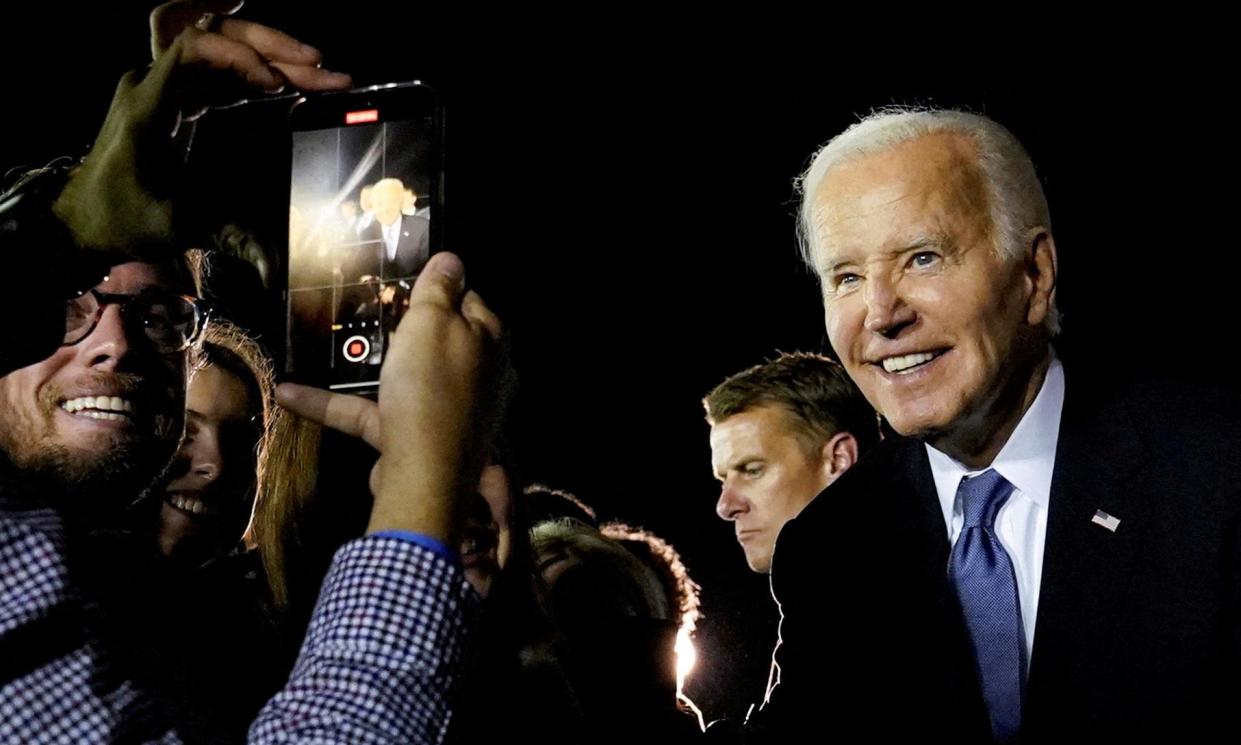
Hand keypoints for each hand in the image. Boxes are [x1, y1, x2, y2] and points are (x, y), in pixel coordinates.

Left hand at [52, 0, 350, 260]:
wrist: (84, 218)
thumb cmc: (124, 219)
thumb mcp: (176, 226)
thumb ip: (228, 237)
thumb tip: (274, 269)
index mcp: (150, 106)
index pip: (190, 48)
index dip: (238, 56)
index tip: (277, 85)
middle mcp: (154, 83)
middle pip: (209, 33)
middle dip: (267, 44)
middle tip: (318, 63)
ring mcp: (163, 84)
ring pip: (215, 41)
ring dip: (265, 48)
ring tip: (316, 65)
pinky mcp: (175, 95)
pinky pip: (214, 63)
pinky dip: (250, 61)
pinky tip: (281, 64)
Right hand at [276, 253, 502, 544]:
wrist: (423, 474)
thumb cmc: (432, 386)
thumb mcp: (432, 322)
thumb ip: (439, 288)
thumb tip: (452, 259)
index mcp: (487, 339)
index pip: (468, 300)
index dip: (437, 287)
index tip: (402, 278)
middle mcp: (474, 374)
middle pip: (436, 338)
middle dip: (400, 324)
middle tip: (361, 304)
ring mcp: (444, 407)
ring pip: (402, 375)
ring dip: (364, 362)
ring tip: (326, 342)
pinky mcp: (411, 436)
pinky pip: (369, 411)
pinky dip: (332, 402)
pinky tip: (288, 392)